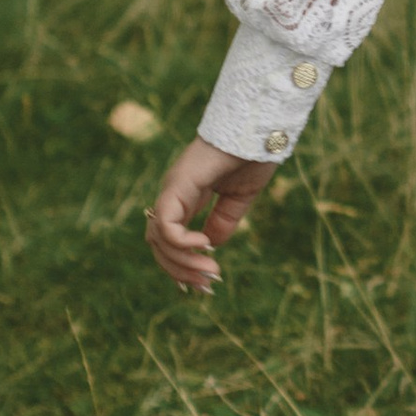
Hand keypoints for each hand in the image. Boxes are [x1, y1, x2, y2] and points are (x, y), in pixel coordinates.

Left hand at [146, 138, 275, 294]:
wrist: (258, 130)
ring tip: (211, 270)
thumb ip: (224, 220)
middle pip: (158, 244)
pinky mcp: (177, 186)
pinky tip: (206, 245)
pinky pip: (166, 224)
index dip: (183, 264)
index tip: (207, 282)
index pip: (169, 239)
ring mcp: (171, 190)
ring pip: (157, 239)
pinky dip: (181, 242)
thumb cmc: (251, 155)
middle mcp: (172, 195)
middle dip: (180, 270)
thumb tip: (212, 245)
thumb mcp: (238, 198)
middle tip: (208, 285)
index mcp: (185, 198)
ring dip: (181, 262)